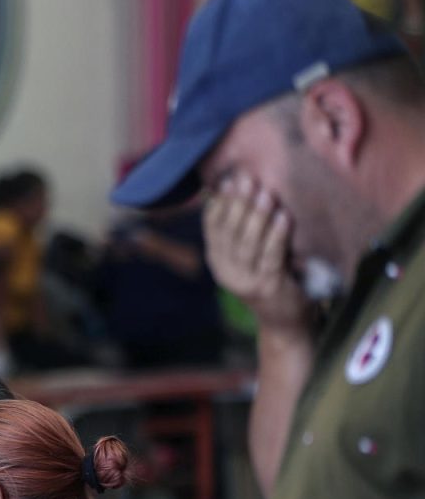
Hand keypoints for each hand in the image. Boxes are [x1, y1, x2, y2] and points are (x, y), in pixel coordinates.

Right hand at [204, 175, 309, 334]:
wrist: (285, 319)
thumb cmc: (271, 277)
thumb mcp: (250, 254)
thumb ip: (243, 229)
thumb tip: (240, 189)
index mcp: (218, 261)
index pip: (213, 228)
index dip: (220, 203)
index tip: (229, 180)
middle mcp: (226, 272)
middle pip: (229, 233)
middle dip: (237, 204)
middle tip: (247, 179)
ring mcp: (245, 281)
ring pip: (247, 244)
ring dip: (256, 216)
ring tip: (265, 193)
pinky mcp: (268, 287)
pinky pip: (270, 256)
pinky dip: (277, 235)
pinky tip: (283, 217)